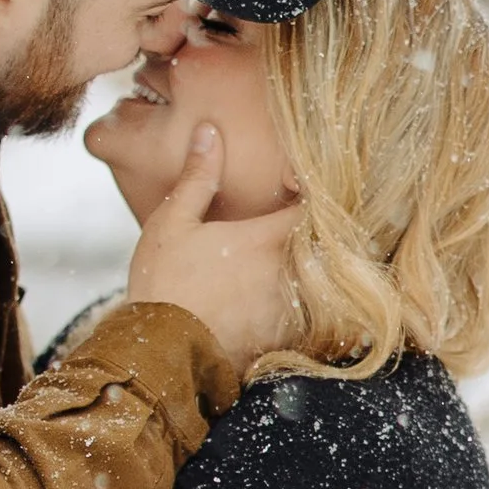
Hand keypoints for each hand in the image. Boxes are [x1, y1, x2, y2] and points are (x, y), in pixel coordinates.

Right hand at [122, 126, 300, 373]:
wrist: (161, 357)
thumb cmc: (163, 287)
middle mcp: (291, 273)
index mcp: (269, 238)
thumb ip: (198, 177)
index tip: (292, 186)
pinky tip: (276, 299)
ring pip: (323, 282)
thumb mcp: (172, 223)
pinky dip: (303, 305)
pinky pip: (311, 317)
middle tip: (297, 220)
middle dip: (317, 230)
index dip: (313, 190)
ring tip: (290, 260)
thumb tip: (208, 131)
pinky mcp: (286, 340)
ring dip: (313, 269)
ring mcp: (292, 310)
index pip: (319, 204)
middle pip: (327, 244)